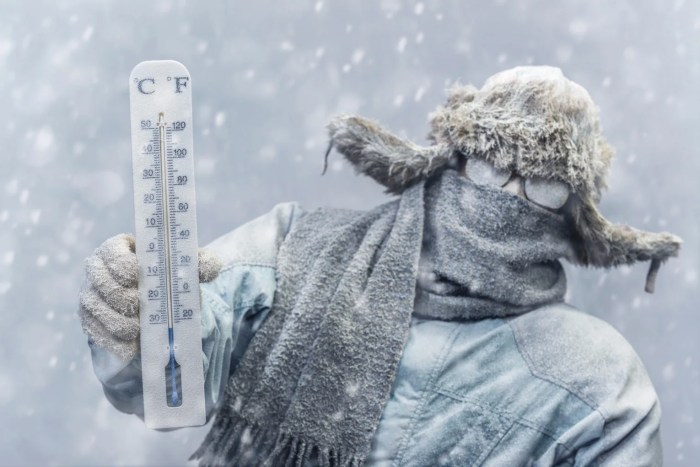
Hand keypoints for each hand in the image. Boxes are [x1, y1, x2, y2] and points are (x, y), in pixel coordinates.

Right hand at [77, 234, 221, 360]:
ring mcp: (90, 295)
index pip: (111, 250)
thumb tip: (212, 266)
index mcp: (120, 249)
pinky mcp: (89, 319)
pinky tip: (129, 348)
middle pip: (101, 281)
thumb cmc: (167, 281)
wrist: (154, 310)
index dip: (121, 263)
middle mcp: (98, 270)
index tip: (135, 274)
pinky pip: (94, 330)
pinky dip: (112, 341)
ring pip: (95, 307)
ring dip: (116, 321)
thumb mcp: (183, 271)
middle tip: (139, 306)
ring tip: (137, 330)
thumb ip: (198, 265)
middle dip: (120, 296)